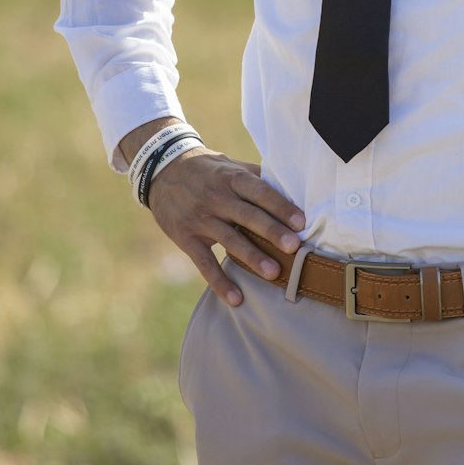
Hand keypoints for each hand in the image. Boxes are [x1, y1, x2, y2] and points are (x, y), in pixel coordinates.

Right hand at [146, 145, 305, 306]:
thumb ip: (257, 177)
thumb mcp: (230, 165)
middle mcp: (216, 197)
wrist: (162, 170)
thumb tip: (294, 188)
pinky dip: (219, 282)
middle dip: (271, 231)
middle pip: (247, 215)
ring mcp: (200, 218)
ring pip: (229, 240)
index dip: (280, 206)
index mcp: (231, 178)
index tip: (301, 222)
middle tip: (294, 247)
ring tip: (274, 273)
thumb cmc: (208, 170)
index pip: (259, 191)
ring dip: (252, 257)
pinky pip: (204, 263)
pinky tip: (236, 298)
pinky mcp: (186, 238)